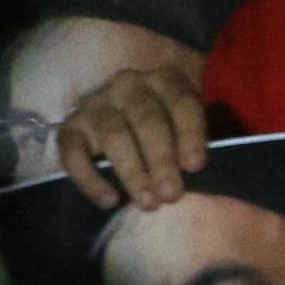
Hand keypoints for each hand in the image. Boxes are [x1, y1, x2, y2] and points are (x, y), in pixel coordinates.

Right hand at [54, 65, 213, 210]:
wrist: (124, 121)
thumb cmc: (169, 132)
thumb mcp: (189, 125)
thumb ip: (202, 140)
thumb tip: (213, 171)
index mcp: (165, 81)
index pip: (181, 101)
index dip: (189, 133)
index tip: (196, 166)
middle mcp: (129, 85)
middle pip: (146, 118)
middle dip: (160, 159)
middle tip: (171, 195)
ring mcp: (96, 105)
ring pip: (113, 134)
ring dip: (131, 170)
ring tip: (146, 203)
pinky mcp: (70, 128)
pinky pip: (73, 152)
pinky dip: (89, 178)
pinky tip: (108, 201)